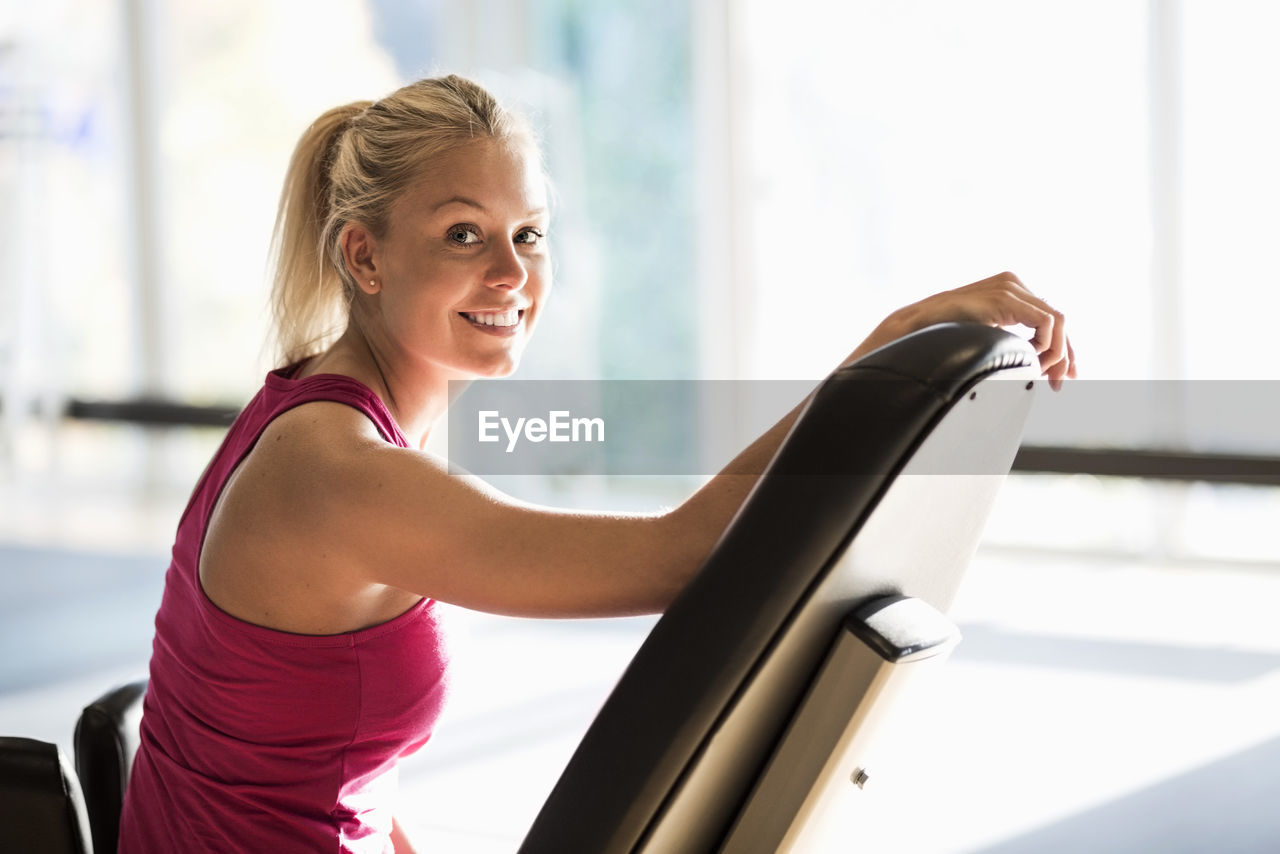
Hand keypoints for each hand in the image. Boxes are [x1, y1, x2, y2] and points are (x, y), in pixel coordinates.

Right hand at [870, 271, 1076, 389]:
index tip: (1063, 374)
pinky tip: (1031, 361)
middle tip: (1059, 382)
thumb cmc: (942, 335)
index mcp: (1008, 290)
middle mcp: (1013, 284)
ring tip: (1040, 374)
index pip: (1048, 318)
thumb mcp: (984, 335)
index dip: (1061, 347)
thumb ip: (1006, 338)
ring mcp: (1010, 287)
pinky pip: (1046, 322)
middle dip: (1063, 355)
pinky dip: (1046, 345)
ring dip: (1055, 353)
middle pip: (1057, 319)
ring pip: (1057, 320)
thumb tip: (1031, 361)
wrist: (916, 327)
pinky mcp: (1006, 298)